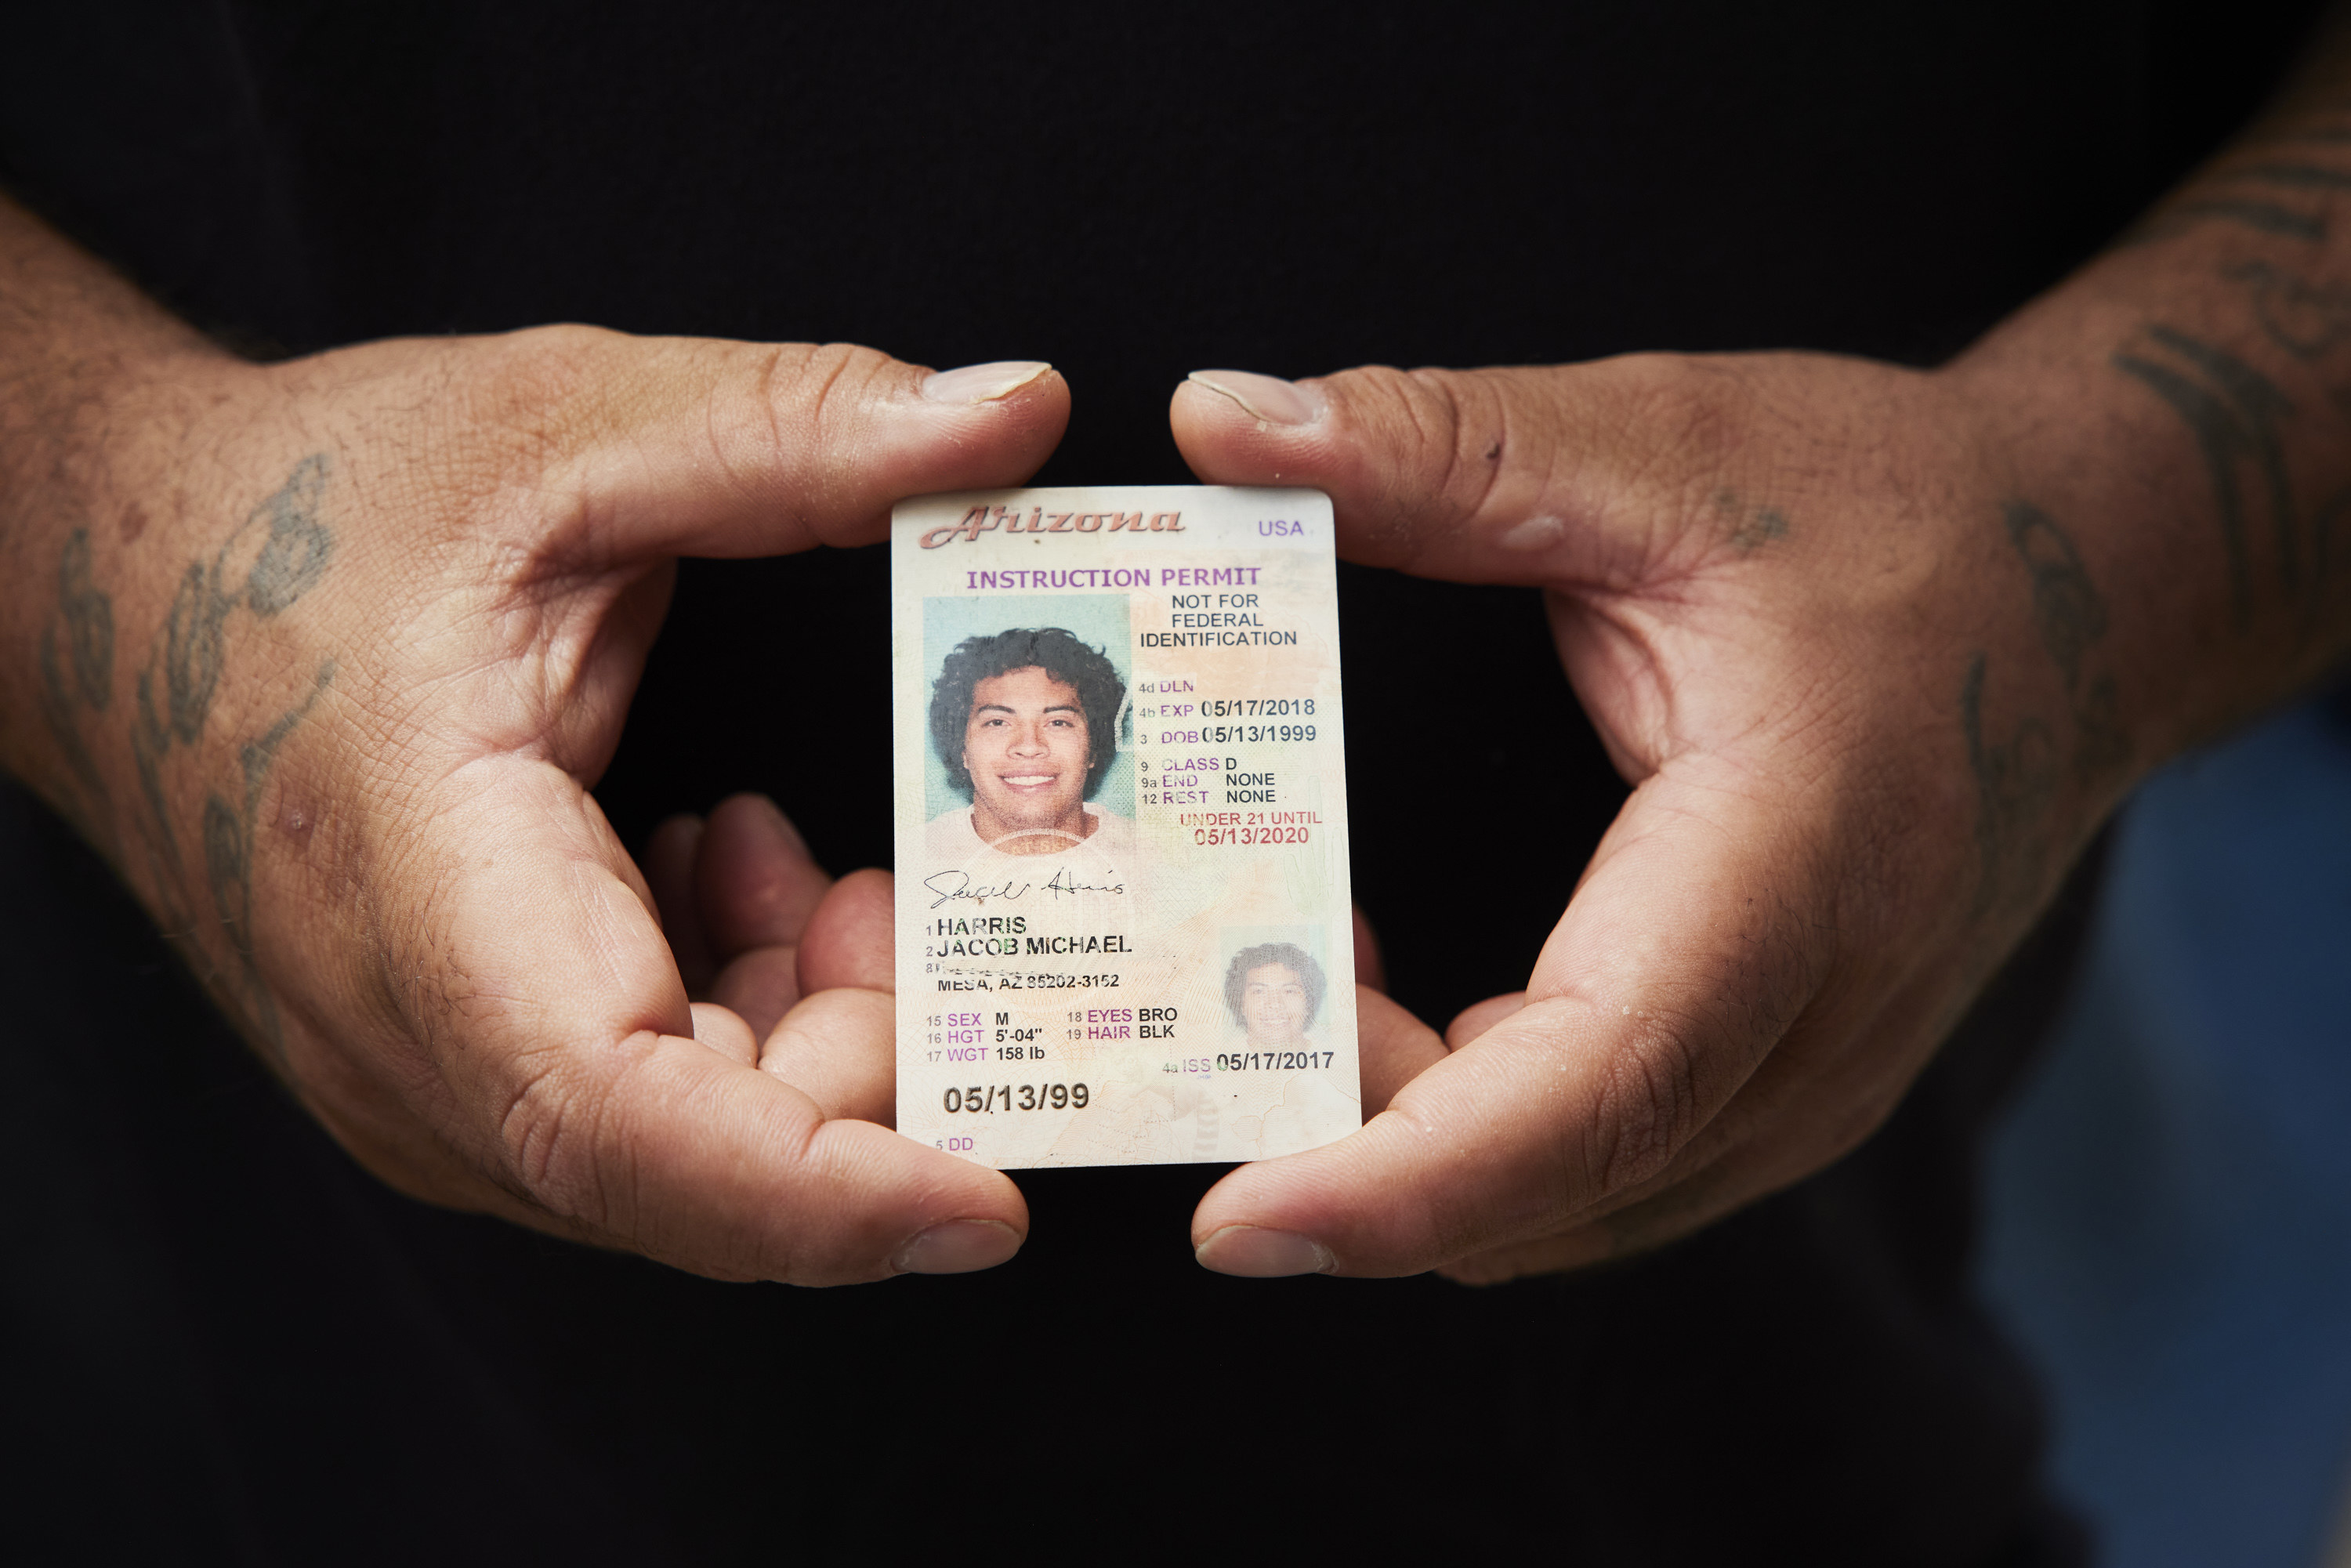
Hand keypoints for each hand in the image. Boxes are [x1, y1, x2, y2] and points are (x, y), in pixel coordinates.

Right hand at [35, 323, 1065, 1282]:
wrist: (112, 574)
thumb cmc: (311, 504)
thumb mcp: (566, 428)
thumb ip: (796, 430)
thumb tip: (1017, 410)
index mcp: (426, 886)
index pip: (626, 1123)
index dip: (821, 1192)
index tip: (988, 1200)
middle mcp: (405, 1039)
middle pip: (689, 1170)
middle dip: (860, 1061)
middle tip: (905, 896)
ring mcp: (414, 1080)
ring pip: (674, 1164)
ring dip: (798, 1034)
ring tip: (791, 853)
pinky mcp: (445, 1075)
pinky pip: (635, 1119)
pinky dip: (731, 1024)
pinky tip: (718, 876)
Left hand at [1171, 355, 2123, 1280]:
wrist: (2095, 591)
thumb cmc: (1896, 514)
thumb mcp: (1661, 450)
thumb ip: (1437, 449)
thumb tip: (1219, 421)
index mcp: (1790, 868)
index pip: (1595, 1085)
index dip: (1405, 1176)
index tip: (1236, 1221)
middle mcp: (1818, 1025)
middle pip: (1553, 1182)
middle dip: (1349, 1140)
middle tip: (1208, 1001)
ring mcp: (1815, 1077)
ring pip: (1569, 1206)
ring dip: (1403, 1135)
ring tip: (1294, 975)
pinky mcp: (1788, 1081)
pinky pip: (1603, 1167)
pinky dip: (1473, 1124)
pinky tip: (1397, 1006)